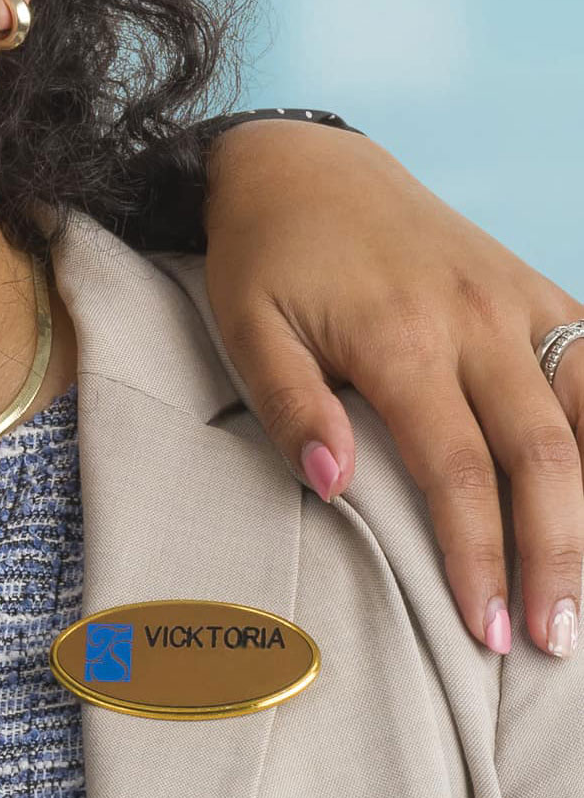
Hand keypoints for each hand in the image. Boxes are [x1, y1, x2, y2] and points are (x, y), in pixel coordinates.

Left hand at [203, 119, 583, 656]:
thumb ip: (287, 406)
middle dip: (557, 553)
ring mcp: (518, 301)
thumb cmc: (266, 253)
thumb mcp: (245, 324)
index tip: (488, 630)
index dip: (479, 556)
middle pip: (546, 457)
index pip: (458, 473)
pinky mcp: (538, 288)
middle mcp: (476, 322)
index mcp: (401, 340)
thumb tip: (334, 485)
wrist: (302, 161)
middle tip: (556, 636)